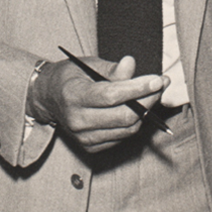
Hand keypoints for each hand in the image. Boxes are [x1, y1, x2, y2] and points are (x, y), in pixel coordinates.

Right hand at [27, 55, 168, 152]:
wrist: (49, 98)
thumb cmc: (72, 76)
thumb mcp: (89, 64)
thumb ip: (111, 68)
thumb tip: (130, 64)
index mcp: (74, 96)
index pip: (112, 96)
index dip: (138, 88)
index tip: (158, 79)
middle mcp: (77, 120)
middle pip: (123, 116)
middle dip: (149, 99)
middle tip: (161, 84)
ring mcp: (83, 137)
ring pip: (127, 129)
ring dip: (146, 111)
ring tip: (154, 93)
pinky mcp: (90, 147)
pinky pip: (122, 136)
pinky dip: (135, 122)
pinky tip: (139, 107)